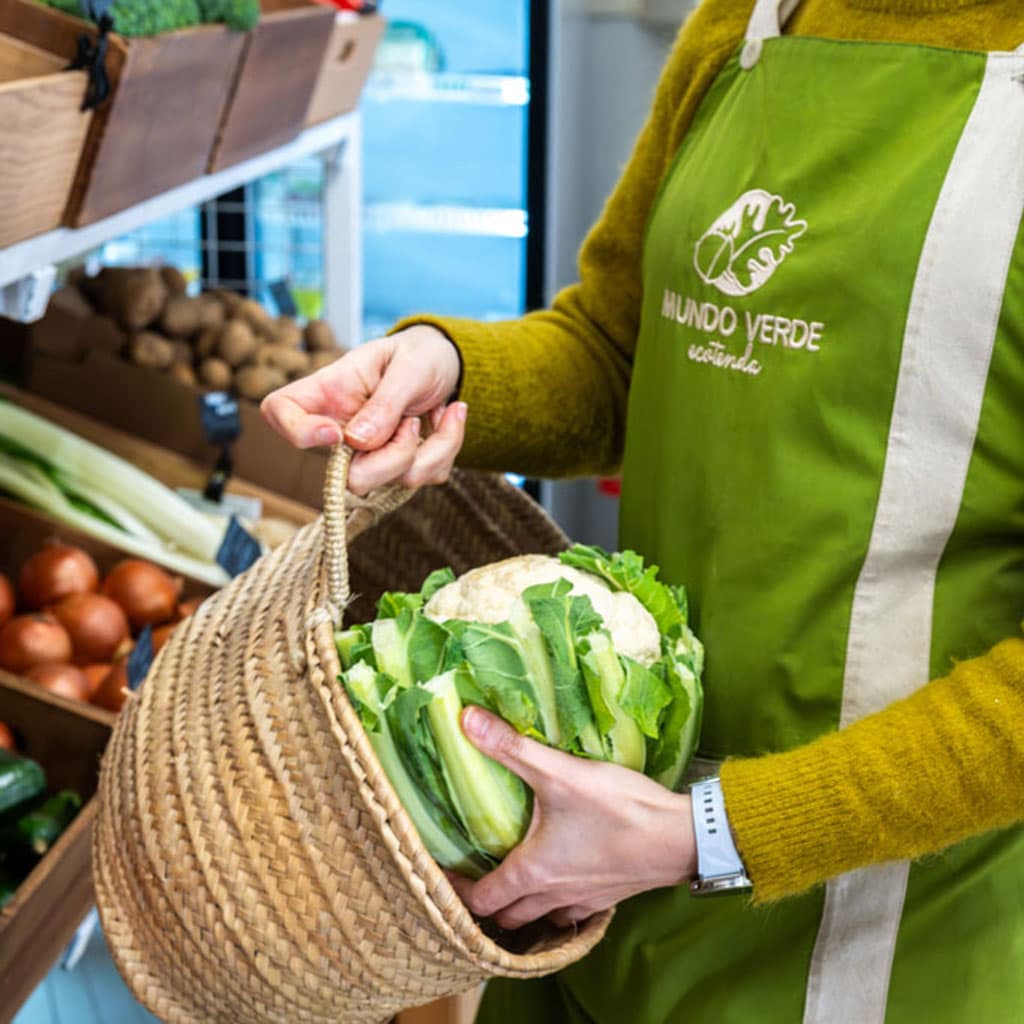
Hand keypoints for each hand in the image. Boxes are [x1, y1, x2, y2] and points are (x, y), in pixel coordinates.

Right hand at [260, 325, 465, 494]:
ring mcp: (371, 454)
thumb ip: (385, 402)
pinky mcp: (401, 467)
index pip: (280, 412)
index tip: (335, 433)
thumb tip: (358, 441)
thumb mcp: (409, 366)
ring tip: (438, 409)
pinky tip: (448, 417)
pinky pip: (425, 477)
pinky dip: (447, 447)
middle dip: (393, 457)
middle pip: (348, 477)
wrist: (449, 364)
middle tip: (412, 420)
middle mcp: (343, 429)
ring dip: (430, 448)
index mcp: (330, 391)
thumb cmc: (420, 354)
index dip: (297, 432)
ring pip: (392, 483)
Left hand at [449, 707, 697, 930]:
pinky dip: (557, 904)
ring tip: (510, 881)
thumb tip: (465, 720)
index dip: (455, 891)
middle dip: (486, 903)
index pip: (481, 899)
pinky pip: (571, 913)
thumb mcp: (560, 772)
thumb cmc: (618, 808)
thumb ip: (511, 748)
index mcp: (532, 872)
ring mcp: (584, 901)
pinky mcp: (609, 897)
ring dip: (521, 907)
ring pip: (539, 918)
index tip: (439, 875)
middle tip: (472, 876)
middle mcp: (553, 895)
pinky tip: (561, 880)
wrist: (681, 837)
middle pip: (507, 917)